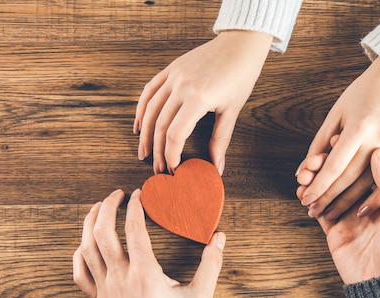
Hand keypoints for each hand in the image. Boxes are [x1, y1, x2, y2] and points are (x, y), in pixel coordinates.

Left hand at [73, 189, 225, 297]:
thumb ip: (211, 265)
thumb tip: (219, 237)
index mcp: (145, 275)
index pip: (134, 228)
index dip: (135, 205)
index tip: (140, 194)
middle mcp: (121, 279)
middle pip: (102, 232)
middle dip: (106, 207)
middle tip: (117, 194)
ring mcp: (106, 291)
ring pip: (87, 249)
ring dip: (90, 224)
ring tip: (99, 209)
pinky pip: (80, 274)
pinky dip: (79, 254)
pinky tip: (85, 244)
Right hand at [135, 30, 272, 174]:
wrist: (239, 46)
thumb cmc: (240, 77)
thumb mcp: (232, 111)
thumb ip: (220, 140)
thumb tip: (217, 166)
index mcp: (198, 99)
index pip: (175, 134)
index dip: (171, 155)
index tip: (173, 168)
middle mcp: (181, 87)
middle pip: (160, 125)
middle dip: (157, 151)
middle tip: (158, 169)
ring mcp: (173, 76)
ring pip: (150, 109)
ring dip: (145, 134)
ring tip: (144, 153)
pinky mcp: (170, 69)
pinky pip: (149, 91)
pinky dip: (141, 109)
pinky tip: (139, 125)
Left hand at [296, 58, 379, 219]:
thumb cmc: (359, 96)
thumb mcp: (335, 115)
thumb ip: (319, 144)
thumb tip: (302, 171)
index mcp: (359, 128)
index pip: (334, 166)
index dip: (319, 186)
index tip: (306, 199)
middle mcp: (378, 139)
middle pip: (349, 178)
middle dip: (329, 197)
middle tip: (313, 211)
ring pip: (368, 183)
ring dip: (348, 202)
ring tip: (330, 213)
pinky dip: (375, 197)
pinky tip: (361, 210)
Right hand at [316, 149, 379, 284]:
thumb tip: (378, 154)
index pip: (364, 168)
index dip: (349, 154)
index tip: (336, 140)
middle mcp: (367, 205)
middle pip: (343, 178)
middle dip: (327, 167)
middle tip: (314, 159)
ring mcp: (350, 218)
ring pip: (328, 191)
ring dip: (315, 181)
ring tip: (303, 174)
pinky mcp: (335, 233)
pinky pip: (319, 211)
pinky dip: (309, 200)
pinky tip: (301, 191)